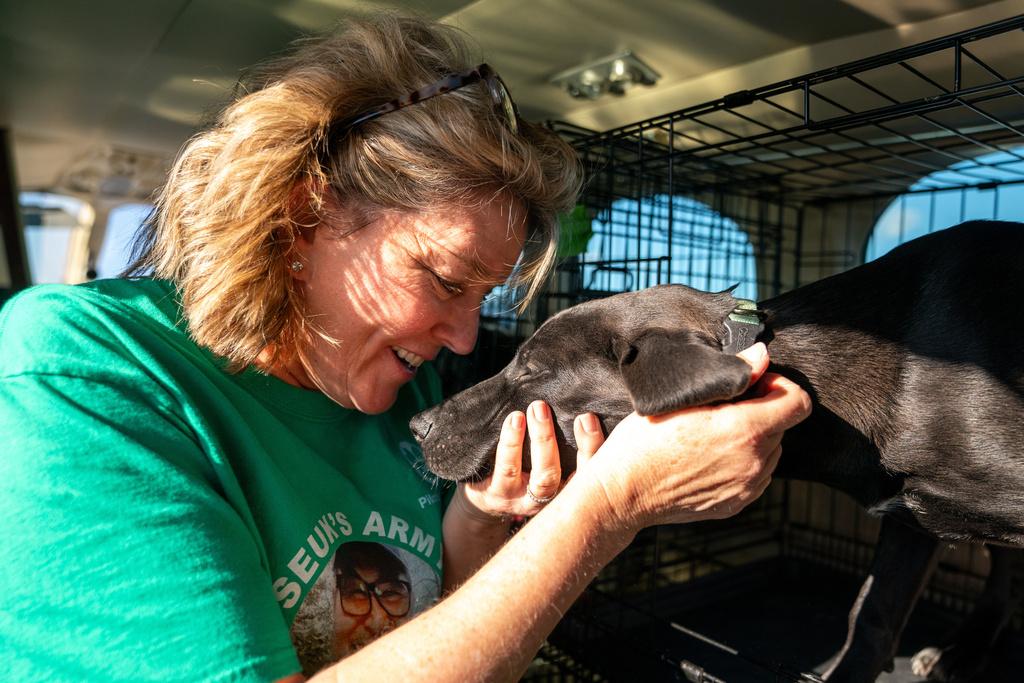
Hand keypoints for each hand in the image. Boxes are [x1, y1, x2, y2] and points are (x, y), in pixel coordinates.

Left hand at [457, 402, 605, 519]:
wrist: (485, 499)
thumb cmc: (524, 468)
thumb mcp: (548, 459)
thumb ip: (563, 439)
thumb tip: (576, 400)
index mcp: (568, 487)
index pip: (590, 471)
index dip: (594, 446)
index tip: (588, 417)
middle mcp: (551, 498)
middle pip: (567, 475)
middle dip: (574, 443)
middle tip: (568, 412)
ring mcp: (524, 500)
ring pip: (541, 476)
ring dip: (541, 440)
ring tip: (533, 409)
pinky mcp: (498, 496)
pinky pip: (507, 470)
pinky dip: (511, 444)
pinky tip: (513, 421)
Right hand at [576, 342, 811, 532]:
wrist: (624, 493)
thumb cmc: (644, 442)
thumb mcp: (683, 400)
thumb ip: (733, 377)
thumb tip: (762, 355)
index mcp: (744, 430)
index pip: (798, 403)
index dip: (779, 386)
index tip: (754, 384)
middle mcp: (754, 462)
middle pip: (783, 426)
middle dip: (762, 411)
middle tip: (725, 407)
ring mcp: (747, 487)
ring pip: (771, 452)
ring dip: (754, 438)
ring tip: (715, 434)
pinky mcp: (737, 504)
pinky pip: (757, 476)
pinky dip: (744, 462)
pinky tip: (712, 457)